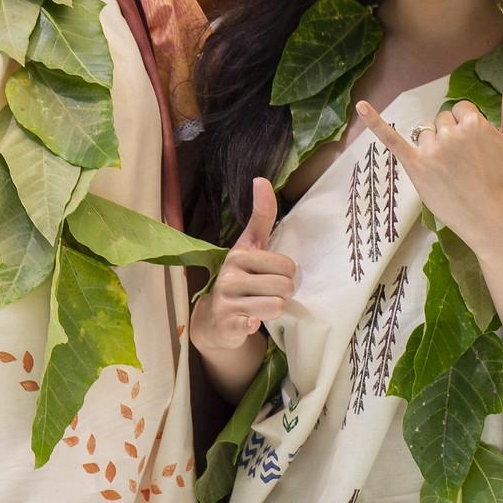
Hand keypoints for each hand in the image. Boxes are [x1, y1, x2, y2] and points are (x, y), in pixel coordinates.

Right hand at [193, 178, 295, 352]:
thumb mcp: (250, 247)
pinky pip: (256, 323)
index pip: (286, 264)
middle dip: (283, 292)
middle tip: (268, 293)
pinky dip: (256, 324)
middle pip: (285, 285)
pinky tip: (248, 321)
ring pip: (276, 304)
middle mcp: (230, 274)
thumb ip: (261, 216)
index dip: (286, 272)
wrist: (216, 319)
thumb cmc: (240, 278)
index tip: (270, 274)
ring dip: (274, 309)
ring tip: (261, 306)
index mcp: (239, 254)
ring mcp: (227, 300)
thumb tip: (261, 178)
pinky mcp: (228, 324)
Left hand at [360, 71, 502, 250]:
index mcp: (473, 123)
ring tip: (449, 170)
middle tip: (464, 162)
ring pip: (425, 133)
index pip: (462, 109)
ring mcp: (431, 149)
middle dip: (450, 135)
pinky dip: (375, 122)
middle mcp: (450, 133)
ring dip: (434, 146)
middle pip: (442, 120)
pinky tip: (361, 106)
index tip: (476, 147)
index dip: (468, 126)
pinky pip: (392, 139)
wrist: (489, 215)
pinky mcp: (414, 165)